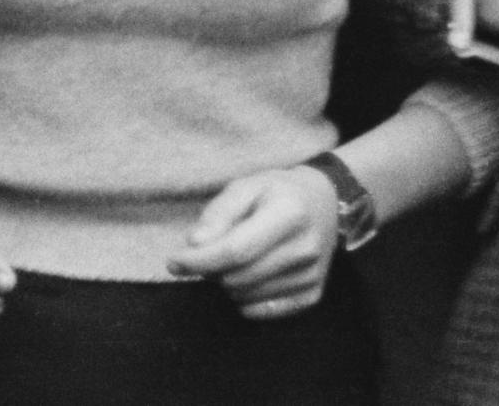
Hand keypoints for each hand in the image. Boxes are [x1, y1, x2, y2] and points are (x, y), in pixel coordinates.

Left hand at [166, 165, 338, 318]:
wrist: (324, 203)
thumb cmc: (277, 192)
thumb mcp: (246, 186)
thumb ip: (219, 213)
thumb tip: (195, 245)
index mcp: (289, 213)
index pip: (236, 250)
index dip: (199, 260)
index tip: (173, 262)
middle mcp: (305, 248)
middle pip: (238, 277)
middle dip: (210, 269)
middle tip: (209, 252)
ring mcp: (312, 275)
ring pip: (246, 297)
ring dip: (227, 283)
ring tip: (234, 259)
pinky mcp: (313, 294)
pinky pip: (262, 312)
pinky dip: (245, 299)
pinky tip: (249, 276)